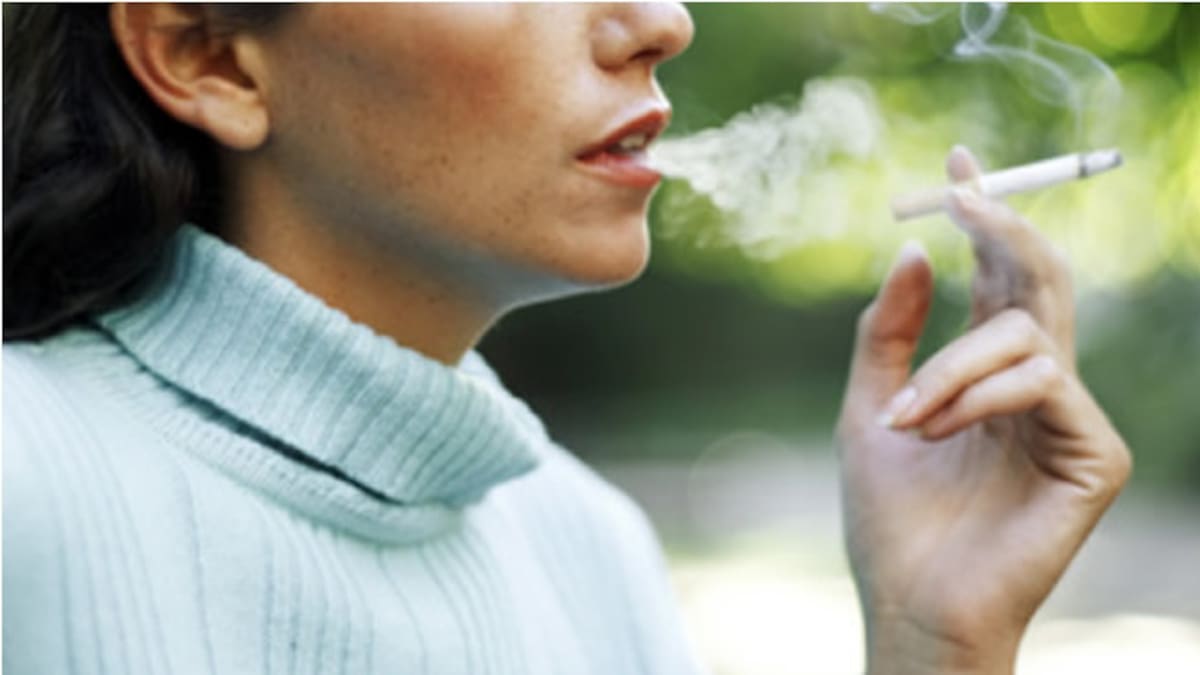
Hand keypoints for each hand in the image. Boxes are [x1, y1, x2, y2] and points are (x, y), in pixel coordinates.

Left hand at [836, 146, 1131, 673]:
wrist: (910, 602)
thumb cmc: (890, 517)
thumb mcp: (869, 407)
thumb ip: (890, 332)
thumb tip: (914, 246)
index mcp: (986, 371)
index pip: (999, 276)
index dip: (985, 215)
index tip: (957, 161)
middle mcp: (1035, 384)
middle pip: (1039, 278)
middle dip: (1000, 225)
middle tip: (959, 191)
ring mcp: (1071, 418)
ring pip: (1025, 332)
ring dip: (948, 366)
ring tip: (902, 421)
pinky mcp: (1097, 454)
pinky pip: (1041, 382)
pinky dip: (975, 396)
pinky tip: (934, 433)